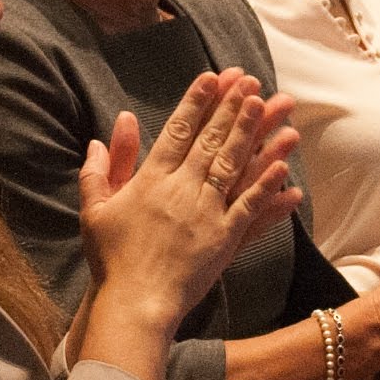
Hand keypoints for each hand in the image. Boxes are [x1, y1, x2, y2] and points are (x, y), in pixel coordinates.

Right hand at [78, 72, 302, 326]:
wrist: (135, 302)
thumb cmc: (110, 260)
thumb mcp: (95, 210)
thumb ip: (101, 170)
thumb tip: (106, 132)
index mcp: (151, 181)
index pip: (178, 131)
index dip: (197, 103)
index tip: (212, 78)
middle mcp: (181, 190)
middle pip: (211, 141)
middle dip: (231, 108)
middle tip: (250, 82)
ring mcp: (206, 214)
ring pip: (234, 166)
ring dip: (254, 134)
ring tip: (272, 108)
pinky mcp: (224, 239)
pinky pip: (250, 207)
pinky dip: (267, 186)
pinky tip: (285, 167)